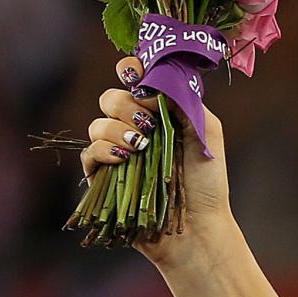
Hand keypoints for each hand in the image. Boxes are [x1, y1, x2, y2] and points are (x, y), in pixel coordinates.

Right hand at [80, 57, 235, 267]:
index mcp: (160, 115)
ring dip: (117, 129)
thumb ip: (185, 101)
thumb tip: (151, 83)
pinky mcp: (104, 176)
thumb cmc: (208, 183)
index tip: (135, 73)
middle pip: (110, 98)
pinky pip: (89, 153)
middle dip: (125, 104)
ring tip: (140, 147)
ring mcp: (118, 153)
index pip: (134, 81)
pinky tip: (124, 158)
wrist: (197, 226)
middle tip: (147, 123)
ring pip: (97, 123)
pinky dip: (103, 150)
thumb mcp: (207, 133)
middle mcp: (136, 130)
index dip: (130, 70)